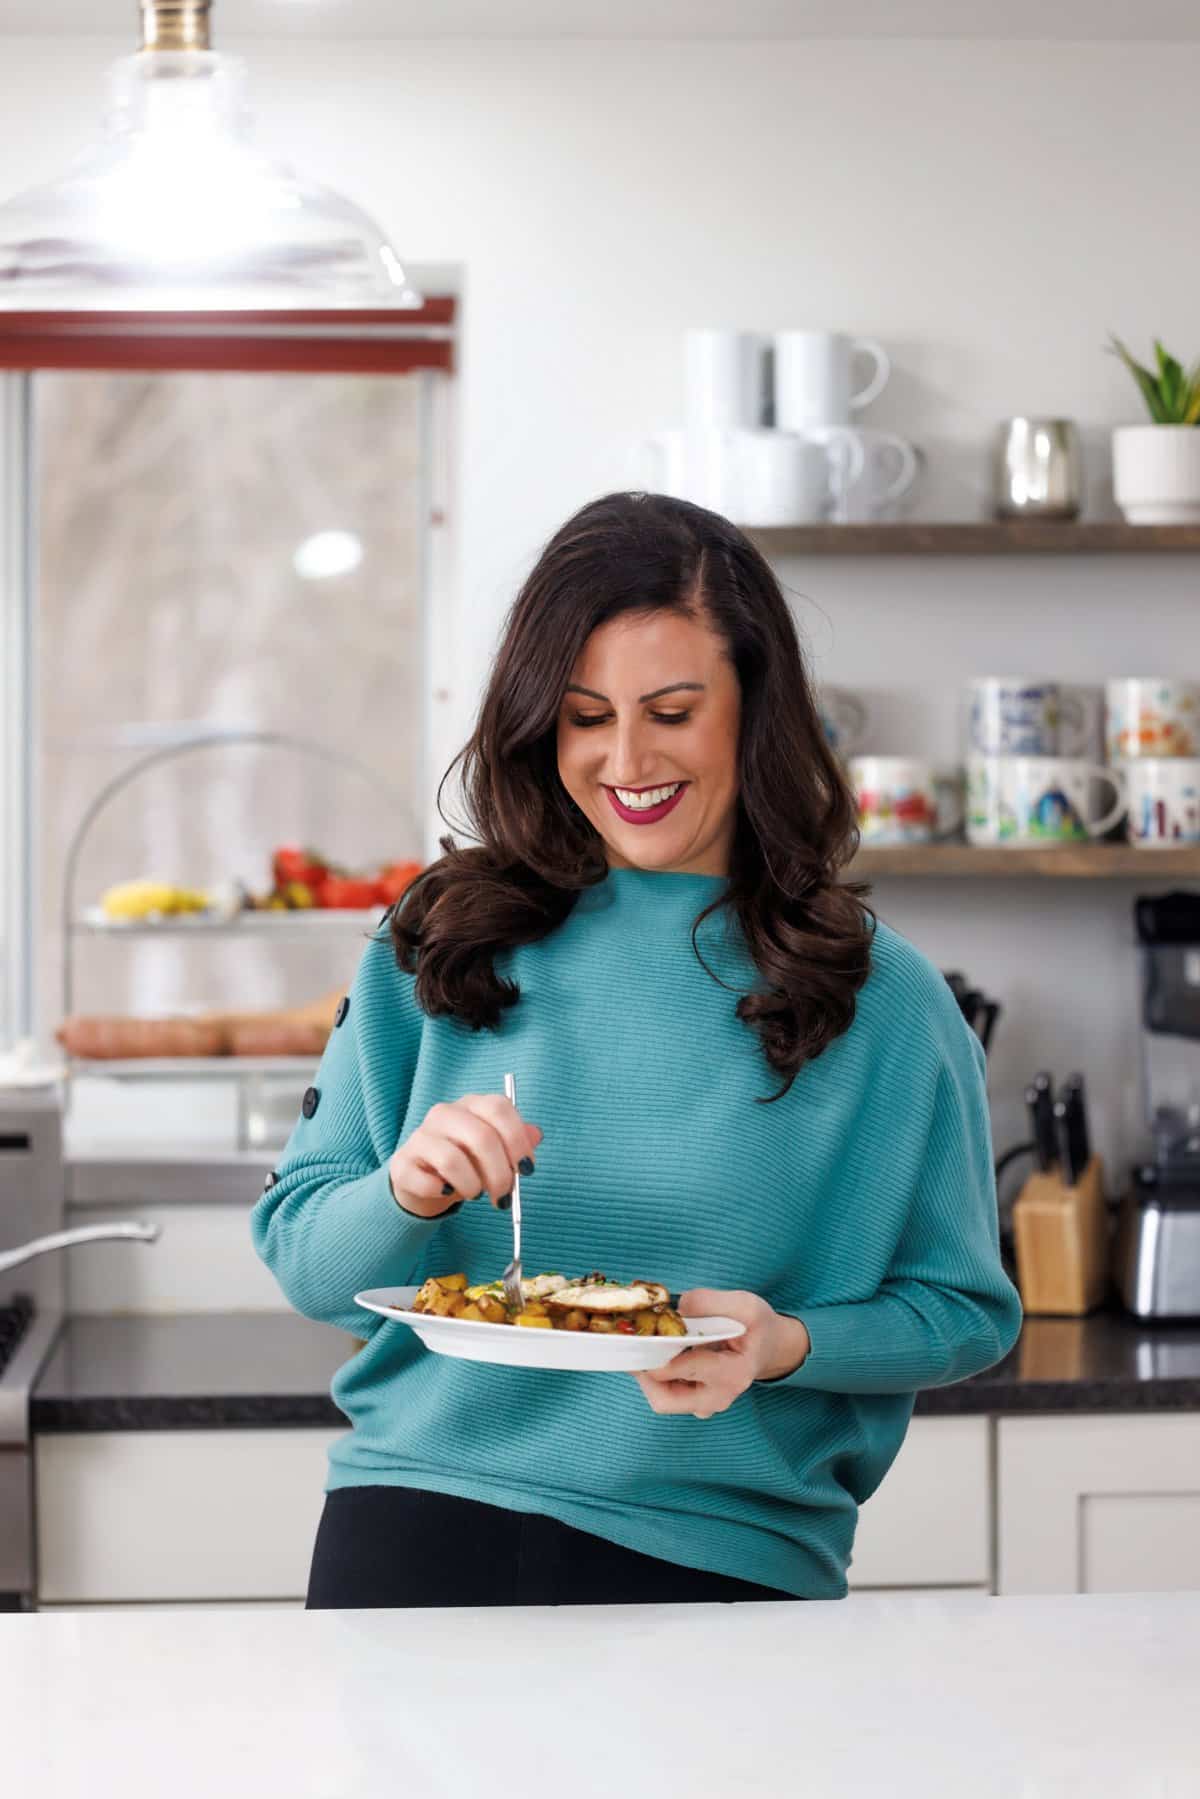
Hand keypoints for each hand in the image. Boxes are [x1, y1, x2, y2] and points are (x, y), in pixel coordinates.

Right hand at [388, 1094, 542, 1218]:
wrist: (423, 1180)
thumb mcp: (495, 1149)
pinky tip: (447, 1192)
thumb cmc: (467, 1161)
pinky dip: (443, 1193)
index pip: (499, 1108)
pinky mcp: (402, 1164)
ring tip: (475, 1193)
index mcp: (471, 1105)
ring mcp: (420, 1137)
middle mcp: (444, 1114)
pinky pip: (427, 1182)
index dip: (518, 1141)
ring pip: (453, 1160)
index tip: (527, 1169)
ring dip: (472, 1185)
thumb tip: (536, 1135)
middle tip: (504, 1196)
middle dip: (500, 1173)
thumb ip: (516, 1141)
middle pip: (481, 1137)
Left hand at [633, 1289, 809, 1418]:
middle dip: (644, 1371)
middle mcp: (718, 1397)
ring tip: (647, 1344)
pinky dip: (655, 1375)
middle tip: (635, 1343)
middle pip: (664, 1398)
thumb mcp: (744, 1304)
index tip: (640, 1334)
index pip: (684, 1369)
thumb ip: (708, 1302)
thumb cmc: (757, 1327)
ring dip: (648, 1373)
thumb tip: (674, 1309)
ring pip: (661, 1399)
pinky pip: (666, 1395)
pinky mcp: (696, 1403)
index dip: (657, 1352)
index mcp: (733, 1373)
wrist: (768, 1346)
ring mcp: (706, 1405)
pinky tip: (658, 1352)